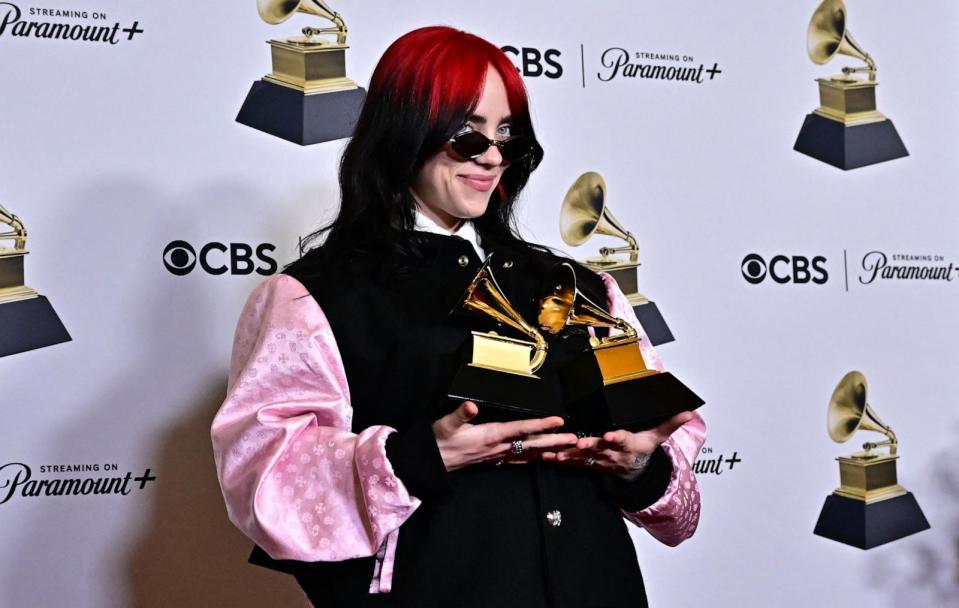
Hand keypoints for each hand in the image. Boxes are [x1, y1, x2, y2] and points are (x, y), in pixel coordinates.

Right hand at [433, 401, 578, 471]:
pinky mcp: (494, 459)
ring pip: (528, 453)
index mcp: (491, 436)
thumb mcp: (446, 424)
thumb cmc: (439, 441)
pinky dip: (533, 458)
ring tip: (567, 448)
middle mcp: (498, 447)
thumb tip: (471, 406)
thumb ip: (460, 415)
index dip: (540, 425)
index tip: (558, 421)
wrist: (432, 463)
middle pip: (532, 444)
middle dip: (554, 441)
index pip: (521, 429)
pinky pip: (519, 460)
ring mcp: (497, 455)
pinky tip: (542, 458)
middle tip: (575, 439)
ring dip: (549, 450)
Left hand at [541, 411, 693, 480]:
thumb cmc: (644, 448)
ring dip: (569, 455)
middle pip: (600, 449)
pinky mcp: (589, 463)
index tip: (609, 436)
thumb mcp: (658, 436)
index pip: (623, 439)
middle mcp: (613, 453)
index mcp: (629, 444)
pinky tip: (547, 457)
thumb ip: (671, 423)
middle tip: (579, 444)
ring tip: (556, 453)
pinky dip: (561, 460)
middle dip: (589, 446)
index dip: (616, 438)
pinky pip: (574, 462)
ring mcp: (600, 460)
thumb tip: (689, 412)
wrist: (634, 471)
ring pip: (583, 457)